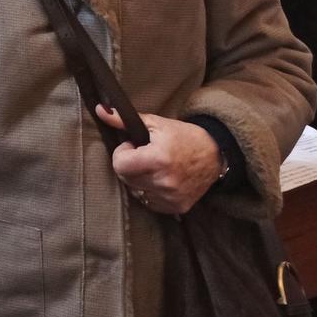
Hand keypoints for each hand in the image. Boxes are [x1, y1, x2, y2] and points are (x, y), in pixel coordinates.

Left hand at [95, 106, 220, 215]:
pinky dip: (150, 191)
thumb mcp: (155, 123)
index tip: (133, 146)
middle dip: (130, 165)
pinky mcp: (177, 207)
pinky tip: (161, 179)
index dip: (123, 153)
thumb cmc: (183, 136)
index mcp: (158, 159)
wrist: (215, 154)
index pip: (119, 165)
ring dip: (139, 179)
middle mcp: (164, 182)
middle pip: (126, 178)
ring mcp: (171, 197)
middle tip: (144, 155)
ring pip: (136, 191)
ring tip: (154, 167)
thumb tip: (100, 110)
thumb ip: (123, 120)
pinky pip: (149, 202)